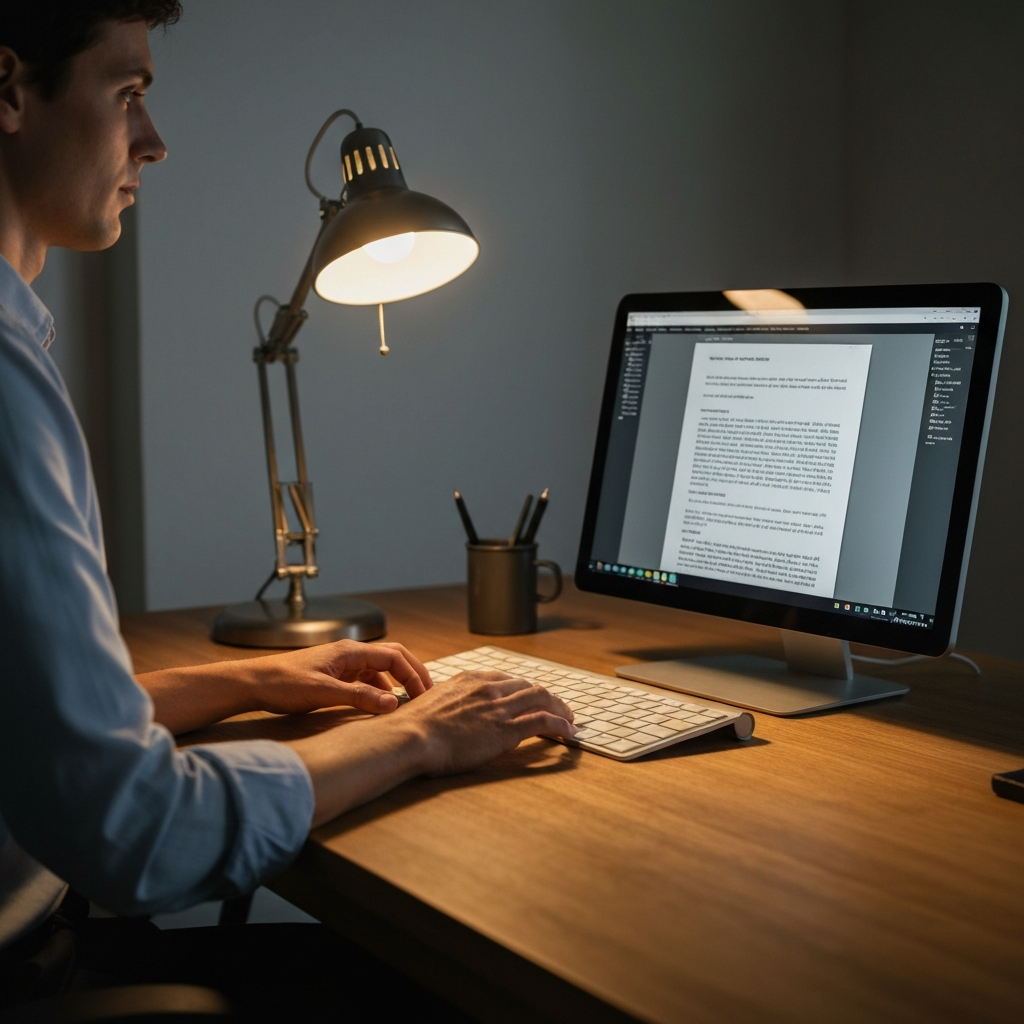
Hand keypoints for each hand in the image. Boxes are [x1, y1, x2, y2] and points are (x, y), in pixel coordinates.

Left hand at [248, 640, 431, 716]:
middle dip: (413, 673)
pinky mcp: (334, 675)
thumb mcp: (323, 693)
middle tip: (427, 694)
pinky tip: (379, 704)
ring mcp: (342, 664)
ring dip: (397, 682)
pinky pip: (366, 678)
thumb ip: (359, 697)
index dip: (414, 676)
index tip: (424, 696)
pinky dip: (380, 689)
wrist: (253, 683)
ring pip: (380, 668)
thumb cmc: (283, 684)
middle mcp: (349, 653)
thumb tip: (392, 703)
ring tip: (408, 702)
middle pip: (393, 657)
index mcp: (350, 651)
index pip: (394, 658)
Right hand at [399, 670, 575, 775]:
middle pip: (528, 686)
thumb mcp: (432, 703)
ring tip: (569, 719)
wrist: (412, 737)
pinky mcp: (506, 730)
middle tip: (558, 708)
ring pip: (541, 699)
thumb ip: (449, 702)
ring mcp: (499, 708)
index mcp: (470, 679)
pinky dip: (561, 725)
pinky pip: (543, 721)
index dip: (523, 688)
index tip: (529, 696)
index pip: (506, 679)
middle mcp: (488, 689)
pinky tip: (569, 732)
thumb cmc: (414, 727)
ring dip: (560, 709)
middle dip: (547, 697)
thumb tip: (450, 712)